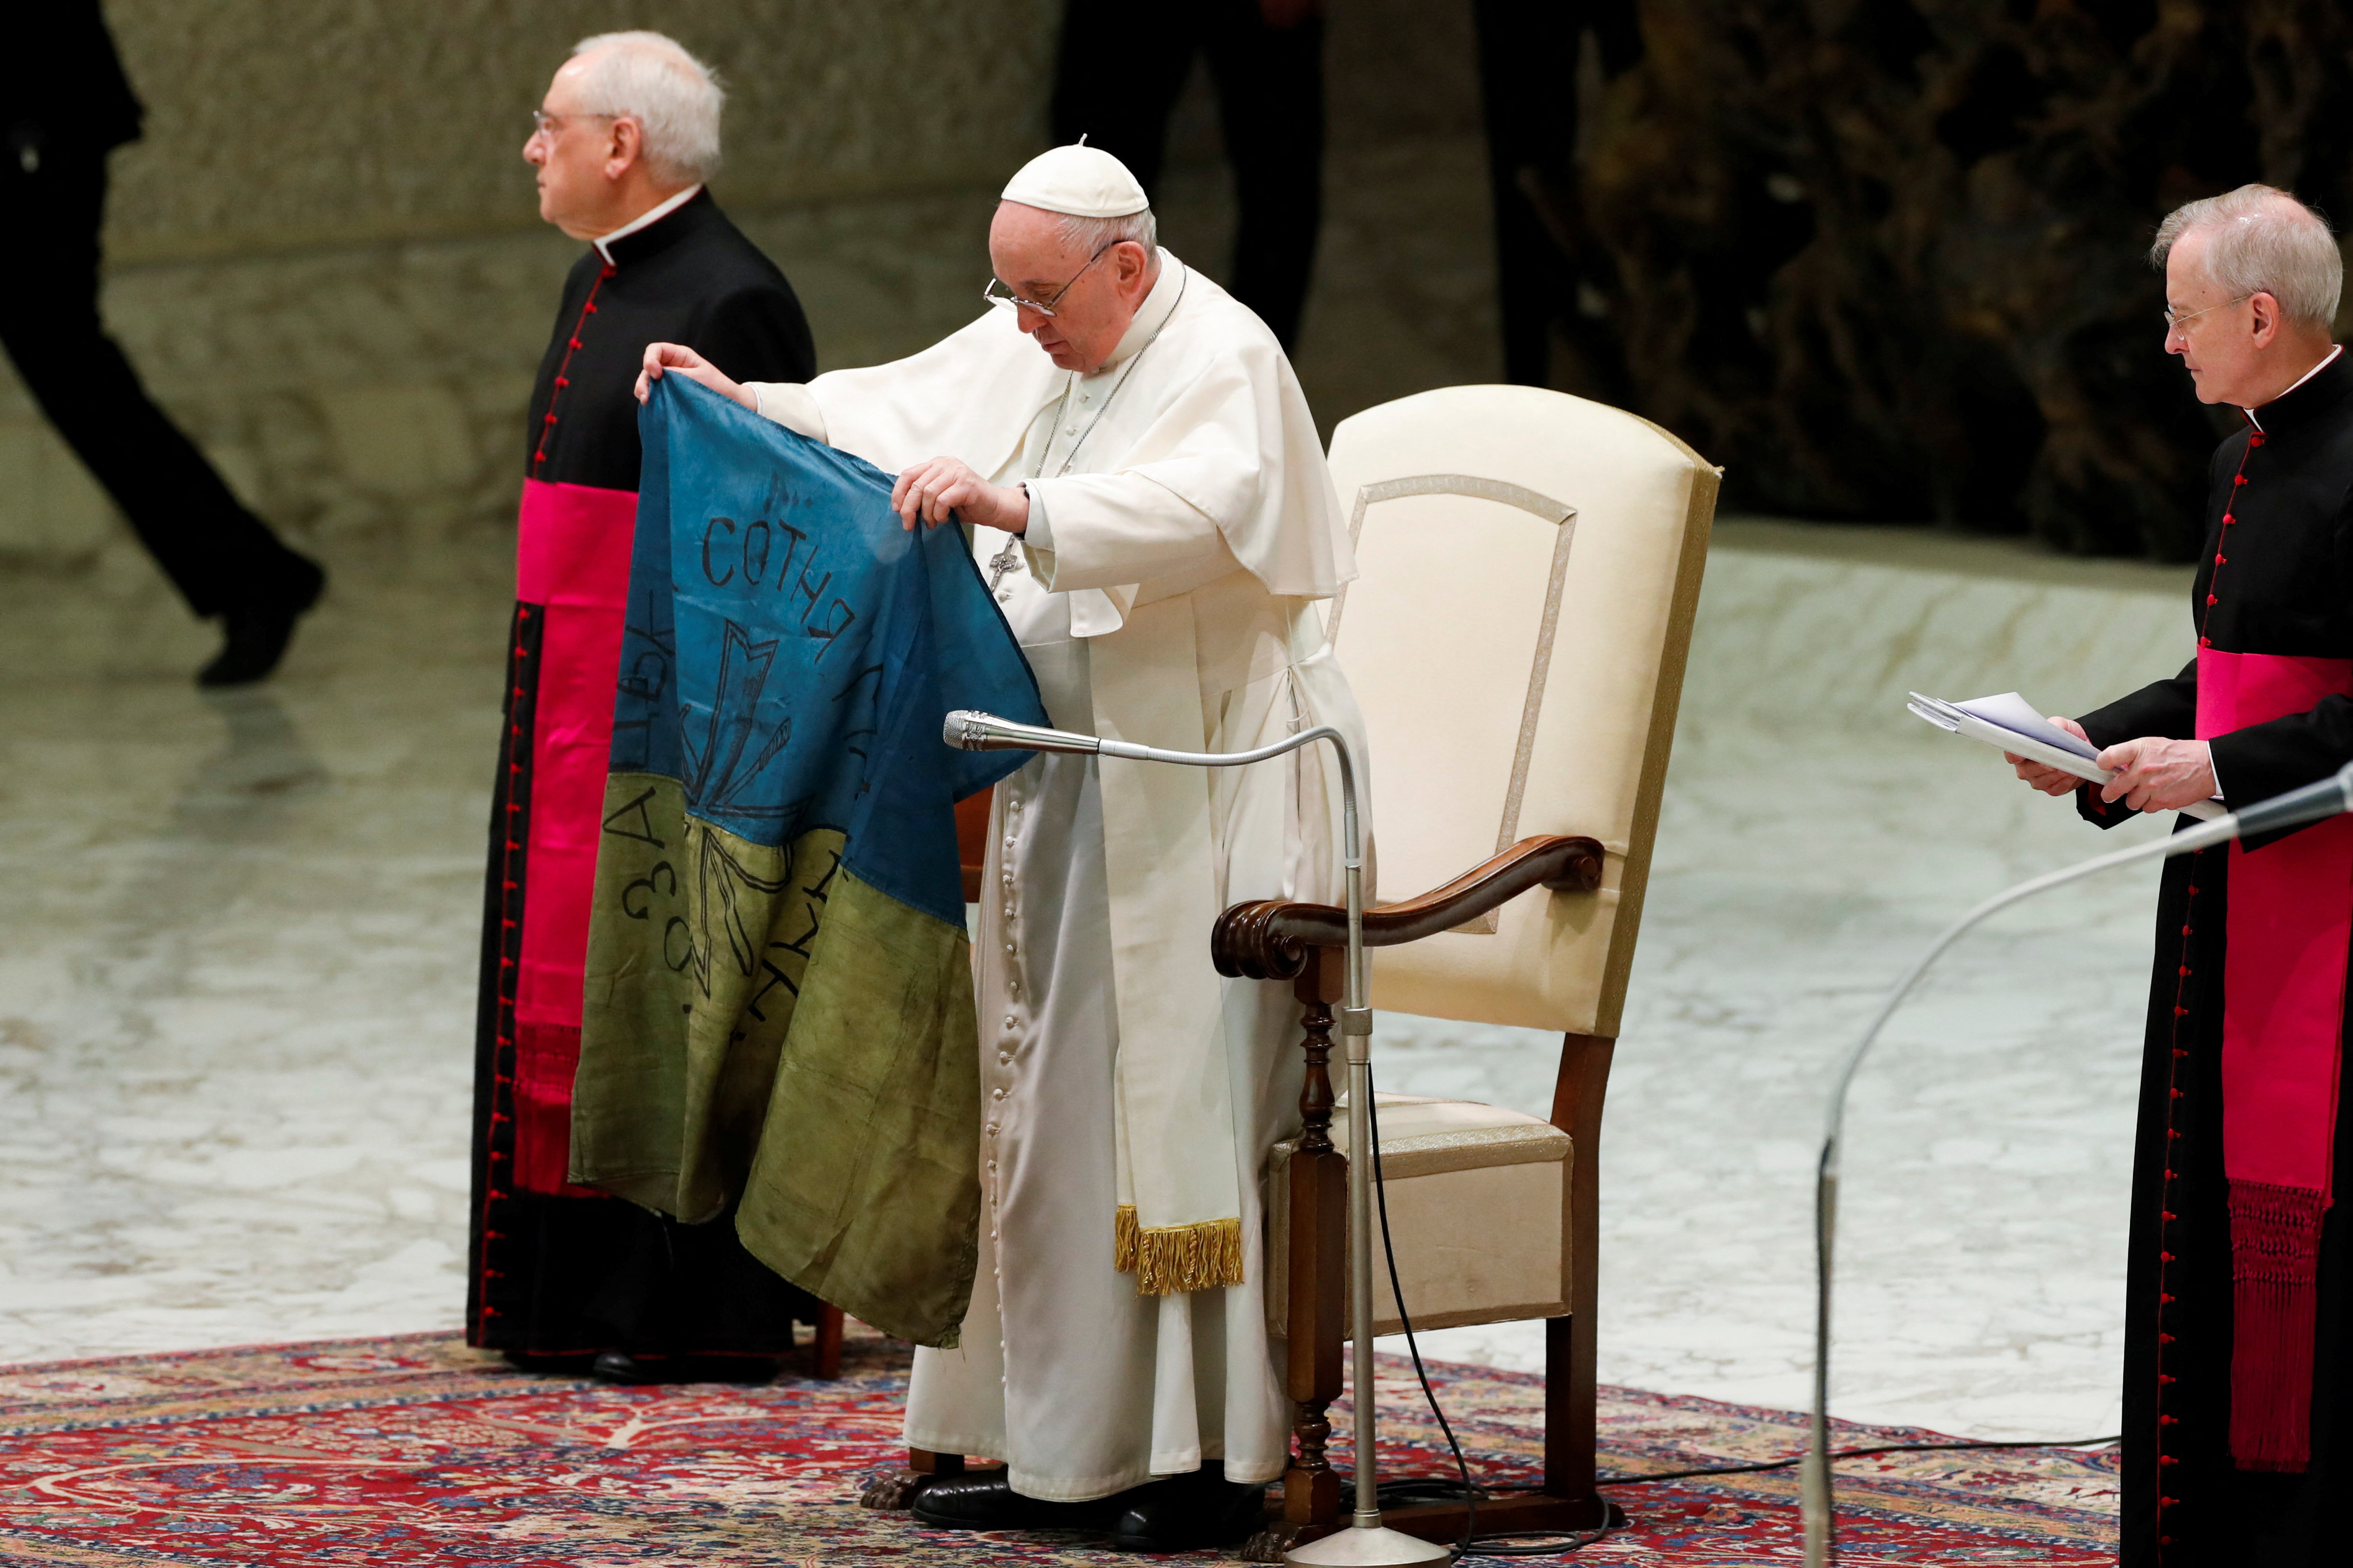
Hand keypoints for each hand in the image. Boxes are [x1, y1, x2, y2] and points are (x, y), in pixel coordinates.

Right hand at [636, 342, 752, 408]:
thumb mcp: (697, 377)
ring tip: (646, 401)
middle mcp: (671, 366)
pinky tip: (650, 405)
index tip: (657, 374)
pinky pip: (656, 394)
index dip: (651, 359)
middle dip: (644, 380)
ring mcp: (669, 381)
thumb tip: (656, 377)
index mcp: (679, 355)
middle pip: (648, 367)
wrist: (729, 403)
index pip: (656, 350)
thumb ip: (676, 375)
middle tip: (645, 395)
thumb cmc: (717, 386)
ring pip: (649, 381)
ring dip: (644, 390)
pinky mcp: (670, 395)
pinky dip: (651, 398)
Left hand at [891, 457, 1029, 533]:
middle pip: (916, 485)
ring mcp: (957, 472)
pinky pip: (942, 501)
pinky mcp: (966, 484)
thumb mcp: (940, 495)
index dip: (898, 493)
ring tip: (933, 523)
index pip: (908, 474)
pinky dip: (939, 514)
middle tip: (909, 524)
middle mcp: (946, 464)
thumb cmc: (968, 503)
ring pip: (928, 493)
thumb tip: (901, 507)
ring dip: (927, 514)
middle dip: (909, 508)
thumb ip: (924, 493)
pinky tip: (944, 519)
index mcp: (937, 464)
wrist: (995, 507)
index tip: (896, 509)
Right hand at [2006, 716, 2091, 796]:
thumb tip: (2053, 729)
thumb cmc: (2066, 739)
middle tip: (2058, 756)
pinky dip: (2066, 780)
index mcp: (2021, 751)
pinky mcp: (2050, 789)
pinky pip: (2056, 788)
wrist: (2081, 753)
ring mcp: (2036, 780)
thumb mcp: (2062, 725)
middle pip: (2028, 770)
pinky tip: (2072, 772)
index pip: (2011, 755)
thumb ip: (2055, 724)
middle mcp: (2024, 768)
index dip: (2016, 754)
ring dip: (2058, 771)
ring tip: (2069, 762)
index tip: (2027, 751)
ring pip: (2043, 780)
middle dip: (2044, 763)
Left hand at [2097, 736, 2216, 812]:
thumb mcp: (2154, 744)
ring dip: (2136, 799)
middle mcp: (2142, 769)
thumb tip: (2116, 765)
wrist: (2210, 766)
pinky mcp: (2162, 802)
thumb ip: (2133, 754)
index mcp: (2139, 750)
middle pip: (2112, 789)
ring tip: (2148, 790)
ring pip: (2131, 802)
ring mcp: (2151, 788)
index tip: (2102, 768)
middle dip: (2110, 793)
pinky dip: (2152, 804)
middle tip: (2111, 793)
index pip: (2107, 758)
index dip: (2101, 764)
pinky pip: (2147, 808)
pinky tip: (2161, 794)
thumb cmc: (2184, 754)